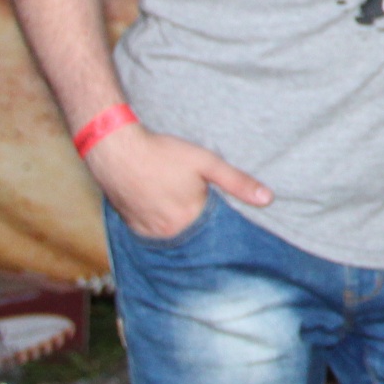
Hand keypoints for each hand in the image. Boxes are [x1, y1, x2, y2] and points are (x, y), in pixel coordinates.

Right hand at [86, 123, 270, 241]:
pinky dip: (161, 221)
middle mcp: (169, 232)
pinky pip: (155, 231)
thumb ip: (237, 182)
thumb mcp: (206, 162)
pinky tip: (162, 202)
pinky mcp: (133, 227)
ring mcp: (149, 232)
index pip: (215, 226)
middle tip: (194, 194)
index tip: (217, 201)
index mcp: (190, 219)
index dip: (219, 211)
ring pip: (174, 231)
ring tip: (177, 196)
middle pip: (194, 229)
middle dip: (200, 216)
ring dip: (180, 219)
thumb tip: (267, 199)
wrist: (116, 150)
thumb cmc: (163, 154)